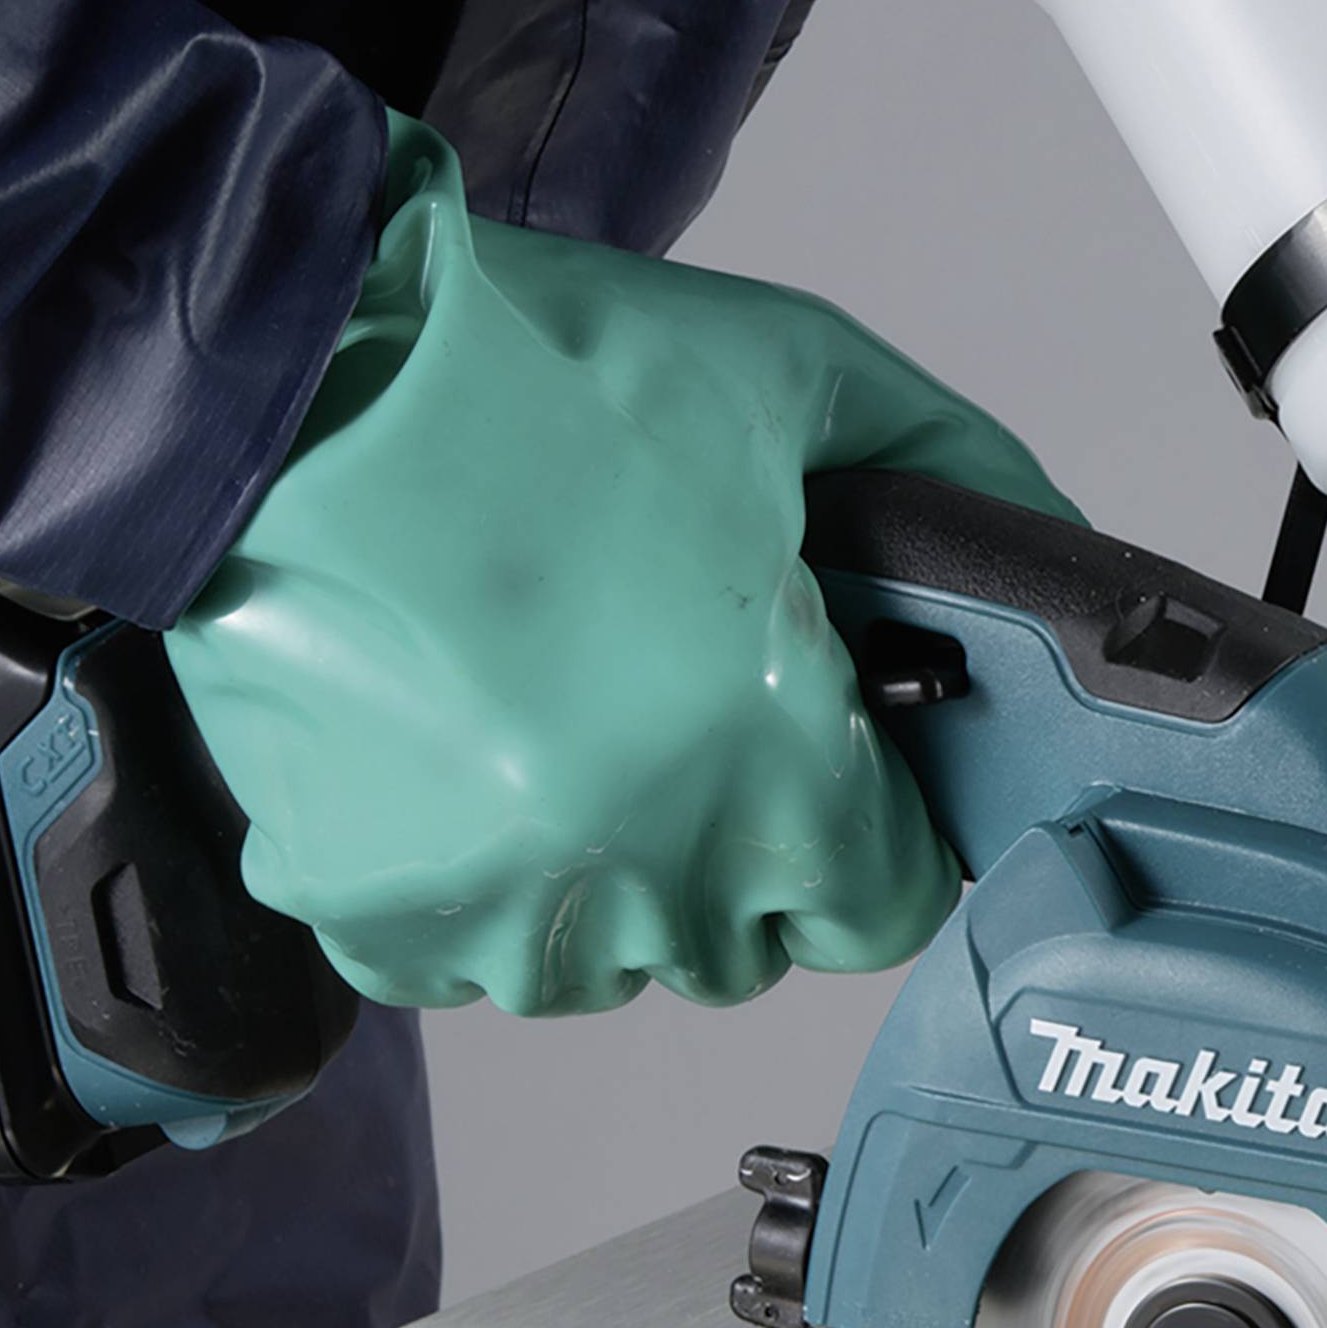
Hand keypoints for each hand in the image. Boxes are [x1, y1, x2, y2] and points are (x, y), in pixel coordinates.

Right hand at [168, 115, 1077, 1015]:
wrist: (283, 366)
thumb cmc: (527, 372)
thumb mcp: (795, 377)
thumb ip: (955, 475)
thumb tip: (1043, 562)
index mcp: (767, 761)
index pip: (885, 908)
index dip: (872, 830)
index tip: (835, 768)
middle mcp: (639, 869)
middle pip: (744, 941)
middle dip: (740, 840)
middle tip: (680, 703)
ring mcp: (493, 905)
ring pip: (599, 961)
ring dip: (601, 872)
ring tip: (553, 711)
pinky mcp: (363, 906)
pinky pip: (458, 952)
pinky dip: (469, 882)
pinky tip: (457, 752)